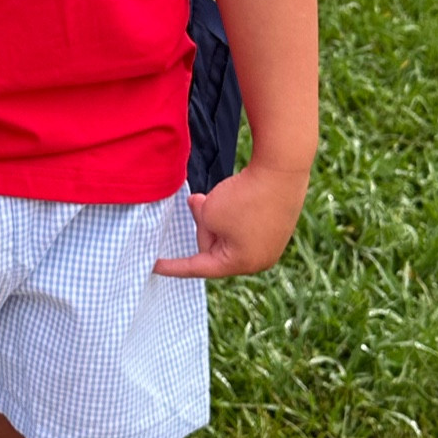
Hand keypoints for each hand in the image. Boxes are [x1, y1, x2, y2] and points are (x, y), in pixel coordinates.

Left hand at [153, 159, 310, 278]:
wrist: (282, 169)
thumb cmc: (244, 196)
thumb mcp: (210, 213)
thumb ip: (200, 220)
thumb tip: (205, 212)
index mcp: (241, 263)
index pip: (198, 267)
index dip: (173, 266)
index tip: (154, 266)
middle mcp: (259, 260)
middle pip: (214, 248)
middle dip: (204, 225)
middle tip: (199, 201)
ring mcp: (270, 244)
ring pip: (227, 234)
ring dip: (216, 216)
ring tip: (221, 195)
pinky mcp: (276, 227)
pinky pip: (243, 225)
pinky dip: (232, 212)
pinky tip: (235, 195)